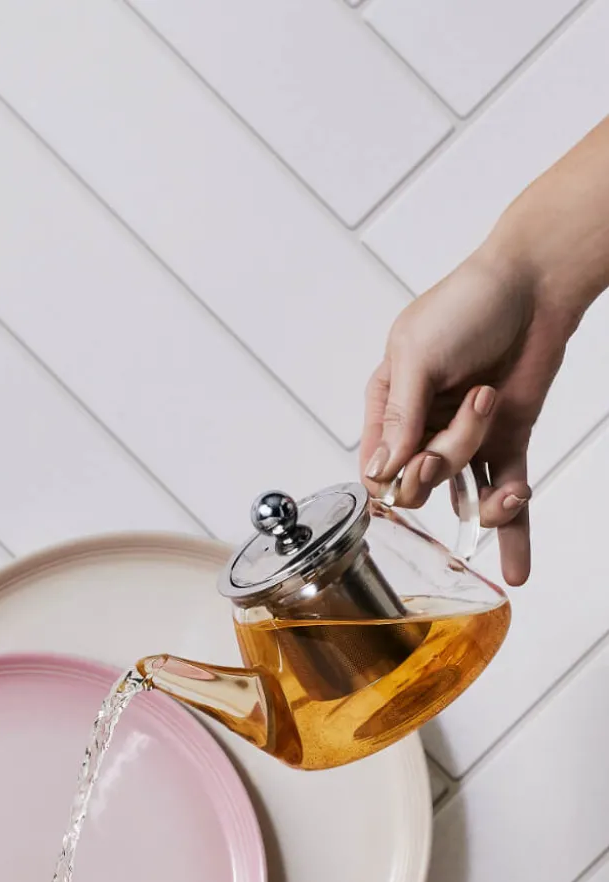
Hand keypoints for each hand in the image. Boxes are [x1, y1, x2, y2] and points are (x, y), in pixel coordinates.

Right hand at [360, 247, 577, 584]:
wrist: (537, 282)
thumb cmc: (467, 303)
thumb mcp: (417, 354)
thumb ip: (399, 415)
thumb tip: (380, 470)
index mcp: (387, 405)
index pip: (376, 468)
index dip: (393, 478)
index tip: (413, 460)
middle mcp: (422, 427)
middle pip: (421, 481)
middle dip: (441, 464)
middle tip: (459, 428)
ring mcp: (466, 437)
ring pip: (463, 492)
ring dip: (482, 487)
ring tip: (500, 440)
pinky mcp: (507, 440)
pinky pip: (504, 493)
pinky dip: (513, 529)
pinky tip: (518, 569)